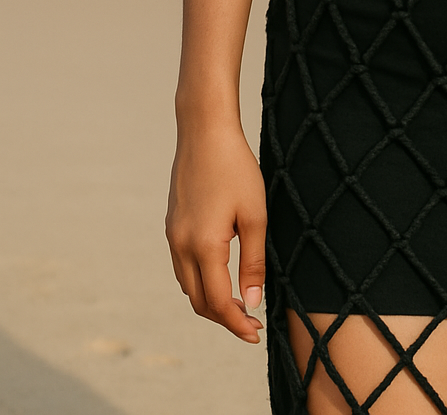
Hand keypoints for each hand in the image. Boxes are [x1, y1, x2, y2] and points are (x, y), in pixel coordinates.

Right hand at [166, 119, 266, 342]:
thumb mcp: (255, 215)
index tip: (256, 333)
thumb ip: (254, 262)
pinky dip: (200, 282)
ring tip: (239, 305)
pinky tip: (220, 277)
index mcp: (203, 246)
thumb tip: (252, 302)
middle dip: (224, 318)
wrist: (204, 132)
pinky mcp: (172, 226)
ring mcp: (172, 236)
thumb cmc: (236, 168)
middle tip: (251, 324)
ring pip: (187, 286)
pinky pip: (182, 267)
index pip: (218, 302)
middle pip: (199, 301)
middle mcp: (181, 246)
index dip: (238, 323)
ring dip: (211, 302)